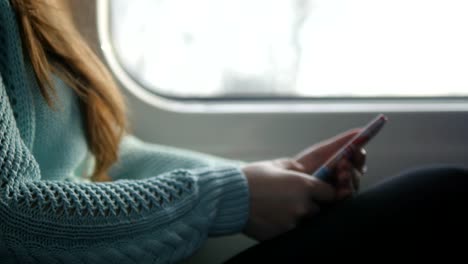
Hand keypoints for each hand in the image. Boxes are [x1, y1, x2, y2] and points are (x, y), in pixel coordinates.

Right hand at [242, 129, 366, 240]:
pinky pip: (289, 231)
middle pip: (316, 209)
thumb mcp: (275, 165)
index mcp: (304, 185)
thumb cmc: (251, 178)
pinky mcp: (281, 235)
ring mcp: (293, 223)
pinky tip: (270, 216)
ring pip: (302, 221)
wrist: (230, 198)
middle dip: (307, 205)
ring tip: (277, 208)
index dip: (323, 192)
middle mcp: (302, 205)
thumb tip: (303, 170)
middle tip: (289, 199)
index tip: (316, 192)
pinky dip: (282, 225)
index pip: (329, 193)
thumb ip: (294, 167)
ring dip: (294, 216)